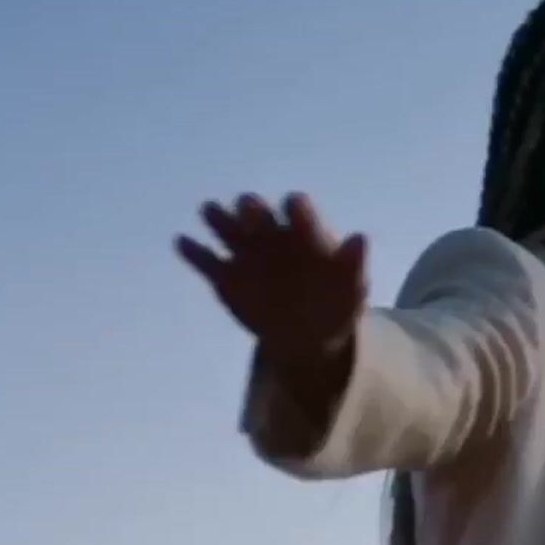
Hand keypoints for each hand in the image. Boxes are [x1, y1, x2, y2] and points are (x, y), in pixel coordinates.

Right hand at [175, 192, 367, 367]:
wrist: (310, 335)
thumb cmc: (336, 303)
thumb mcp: (352, 288)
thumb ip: (354, 263)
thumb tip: (360, 238)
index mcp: (303, 231)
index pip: (297, 209)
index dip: (296, 208)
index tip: (294, 208)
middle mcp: (271, 234)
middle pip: (256, 211)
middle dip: (252, 209)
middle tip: (248, 212)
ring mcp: (246, 253)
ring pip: (226, 227)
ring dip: (218, 218)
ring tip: (210, 213)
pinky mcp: (226, 276)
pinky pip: (205, 260)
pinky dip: (193, 252)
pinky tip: (183, 243)